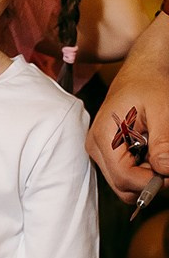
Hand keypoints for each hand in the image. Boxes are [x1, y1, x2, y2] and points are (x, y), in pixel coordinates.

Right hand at [85, 13, 168, 202]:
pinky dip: (141, 170)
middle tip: (168, 166)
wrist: (140, 71)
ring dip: (145, 177)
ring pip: (122, 183)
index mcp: (104, 138)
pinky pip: (122, 172)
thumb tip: (165, 170)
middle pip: (121, 186)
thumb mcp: (162, 111)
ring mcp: (99, 151)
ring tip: (161, 155)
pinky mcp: (106, 152)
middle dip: (148, 183)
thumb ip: (162, 142)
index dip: (151, 182)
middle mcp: (95, 148)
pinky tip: (151, 152)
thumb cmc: (149, 83)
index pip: (124, 177)